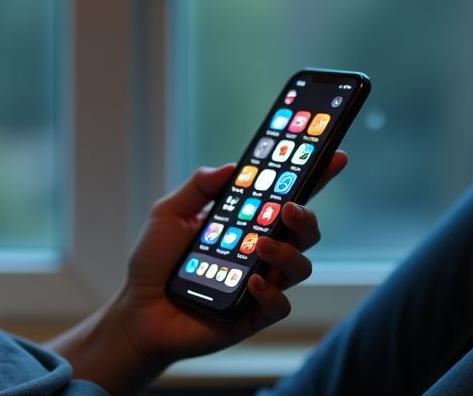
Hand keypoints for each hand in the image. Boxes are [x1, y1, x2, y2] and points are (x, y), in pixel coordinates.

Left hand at [112, 150, 348, 371]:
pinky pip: (280, 305)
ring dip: (287, 252)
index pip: (287, 199)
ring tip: (260, 245)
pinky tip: (251, 281)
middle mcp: (260, 252)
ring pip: (300, 266)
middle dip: (305, 216)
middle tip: (288, 208)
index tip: (334, 157)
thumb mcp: (169, 213)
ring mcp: (260, 283)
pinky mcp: (253, 315)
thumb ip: (199, 186)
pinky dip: (270, 292)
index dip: (315, 179)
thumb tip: (232, 166)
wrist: (138, 310)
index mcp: (246, 224)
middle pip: (305, 231)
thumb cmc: (154, 262)